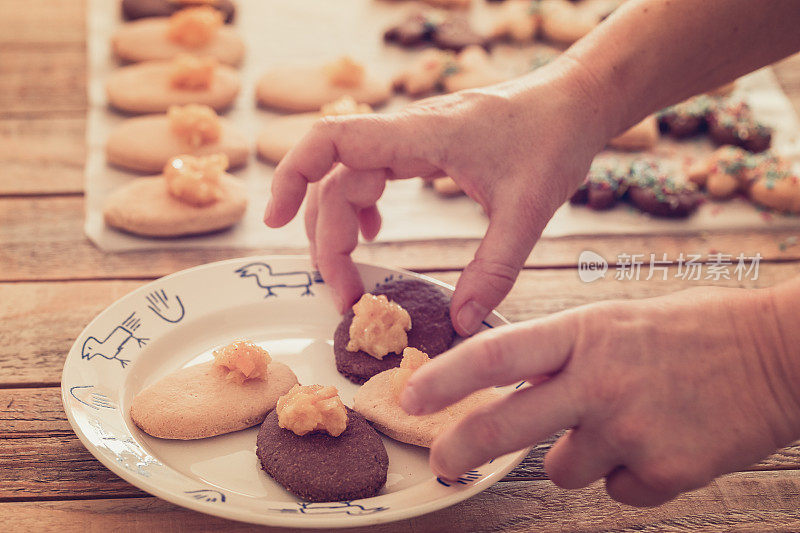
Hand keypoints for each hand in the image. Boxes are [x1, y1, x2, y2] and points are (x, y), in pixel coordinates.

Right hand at [264, 61, 610, 334]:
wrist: (573, 102)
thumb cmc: (553, 139)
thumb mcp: (528, 210)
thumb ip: (495, 270)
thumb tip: (462, 322)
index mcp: (421, 135)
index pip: (332, 139)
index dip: (292, 174)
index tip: (274, 222)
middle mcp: (405, 133)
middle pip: (335, 181)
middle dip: (329, 241)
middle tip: (346, 300)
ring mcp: (410, 140)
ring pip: (348, 181)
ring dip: (341, 231)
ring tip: (352, 279)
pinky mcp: (420, 148)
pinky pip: (371, 176)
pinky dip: (362, 210)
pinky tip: (377, 236)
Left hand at [400, 285, 799, 505]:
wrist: (779, 354)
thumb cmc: (693, 330)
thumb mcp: (617, 323)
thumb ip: (565, 357)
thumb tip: (514, 393)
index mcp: (584, 333)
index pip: (496, 355)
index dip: (446, 379)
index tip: (410, 397)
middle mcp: (599, 380)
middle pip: (507, 426)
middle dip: (462, 449)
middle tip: (442, 463)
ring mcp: (631, 429)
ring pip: (564, 469)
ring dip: (581, 456)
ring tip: (627, 423)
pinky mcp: (665, 471)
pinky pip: (617, 490)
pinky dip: (630, 475)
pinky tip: (662, 441)